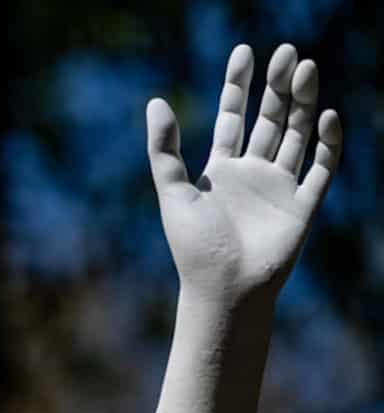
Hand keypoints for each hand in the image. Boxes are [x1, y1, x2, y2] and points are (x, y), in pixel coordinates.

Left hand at [147, 43, 340, 303]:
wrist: (224, 290)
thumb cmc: (194, 248)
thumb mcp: (173, 193)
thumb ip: (165, 150)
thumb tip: (156, 101)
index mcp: (221, 169)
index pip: (234, 116)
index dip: (239, 85)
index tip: (245, 51)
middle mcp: (253, 173)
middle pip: (270, 118)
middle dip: (277, 86)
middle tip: (284, 52)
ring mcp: (280, 187)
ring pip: (297, 134)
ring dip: (302, 103)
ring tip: (304, 68)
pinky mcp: (303, 205)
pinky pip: (321, 167)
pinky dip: (327, 143)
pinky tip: (326, 116)